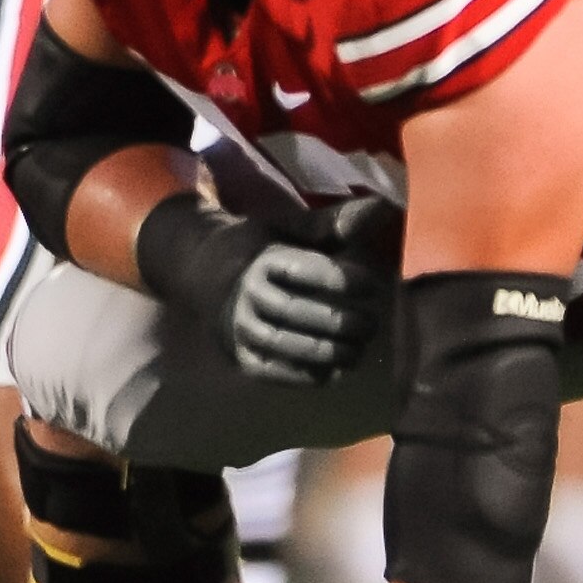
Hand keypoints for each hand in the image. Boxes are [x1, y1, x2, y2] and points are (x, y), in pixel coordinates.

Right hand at [136, 191, 394, 384]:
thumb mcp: (288, 229)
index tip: (375, 287)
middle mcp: (246, 294)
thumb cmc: (260, 250)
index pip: (308, 272)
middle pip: (297, 312)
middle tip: (371, 324)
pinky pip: (275, 371)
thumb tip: (380, 207)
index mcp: (262, 260)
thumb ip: (330, 225)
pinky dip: (307, 375)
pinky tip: (334, 371)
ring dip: (329, 352)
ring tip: (358, 350)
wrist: (202, 274)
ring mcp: (240, 327)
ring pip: (286, 344)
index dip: (346, 281)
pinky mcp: (241, 355)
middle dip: (342, 322)